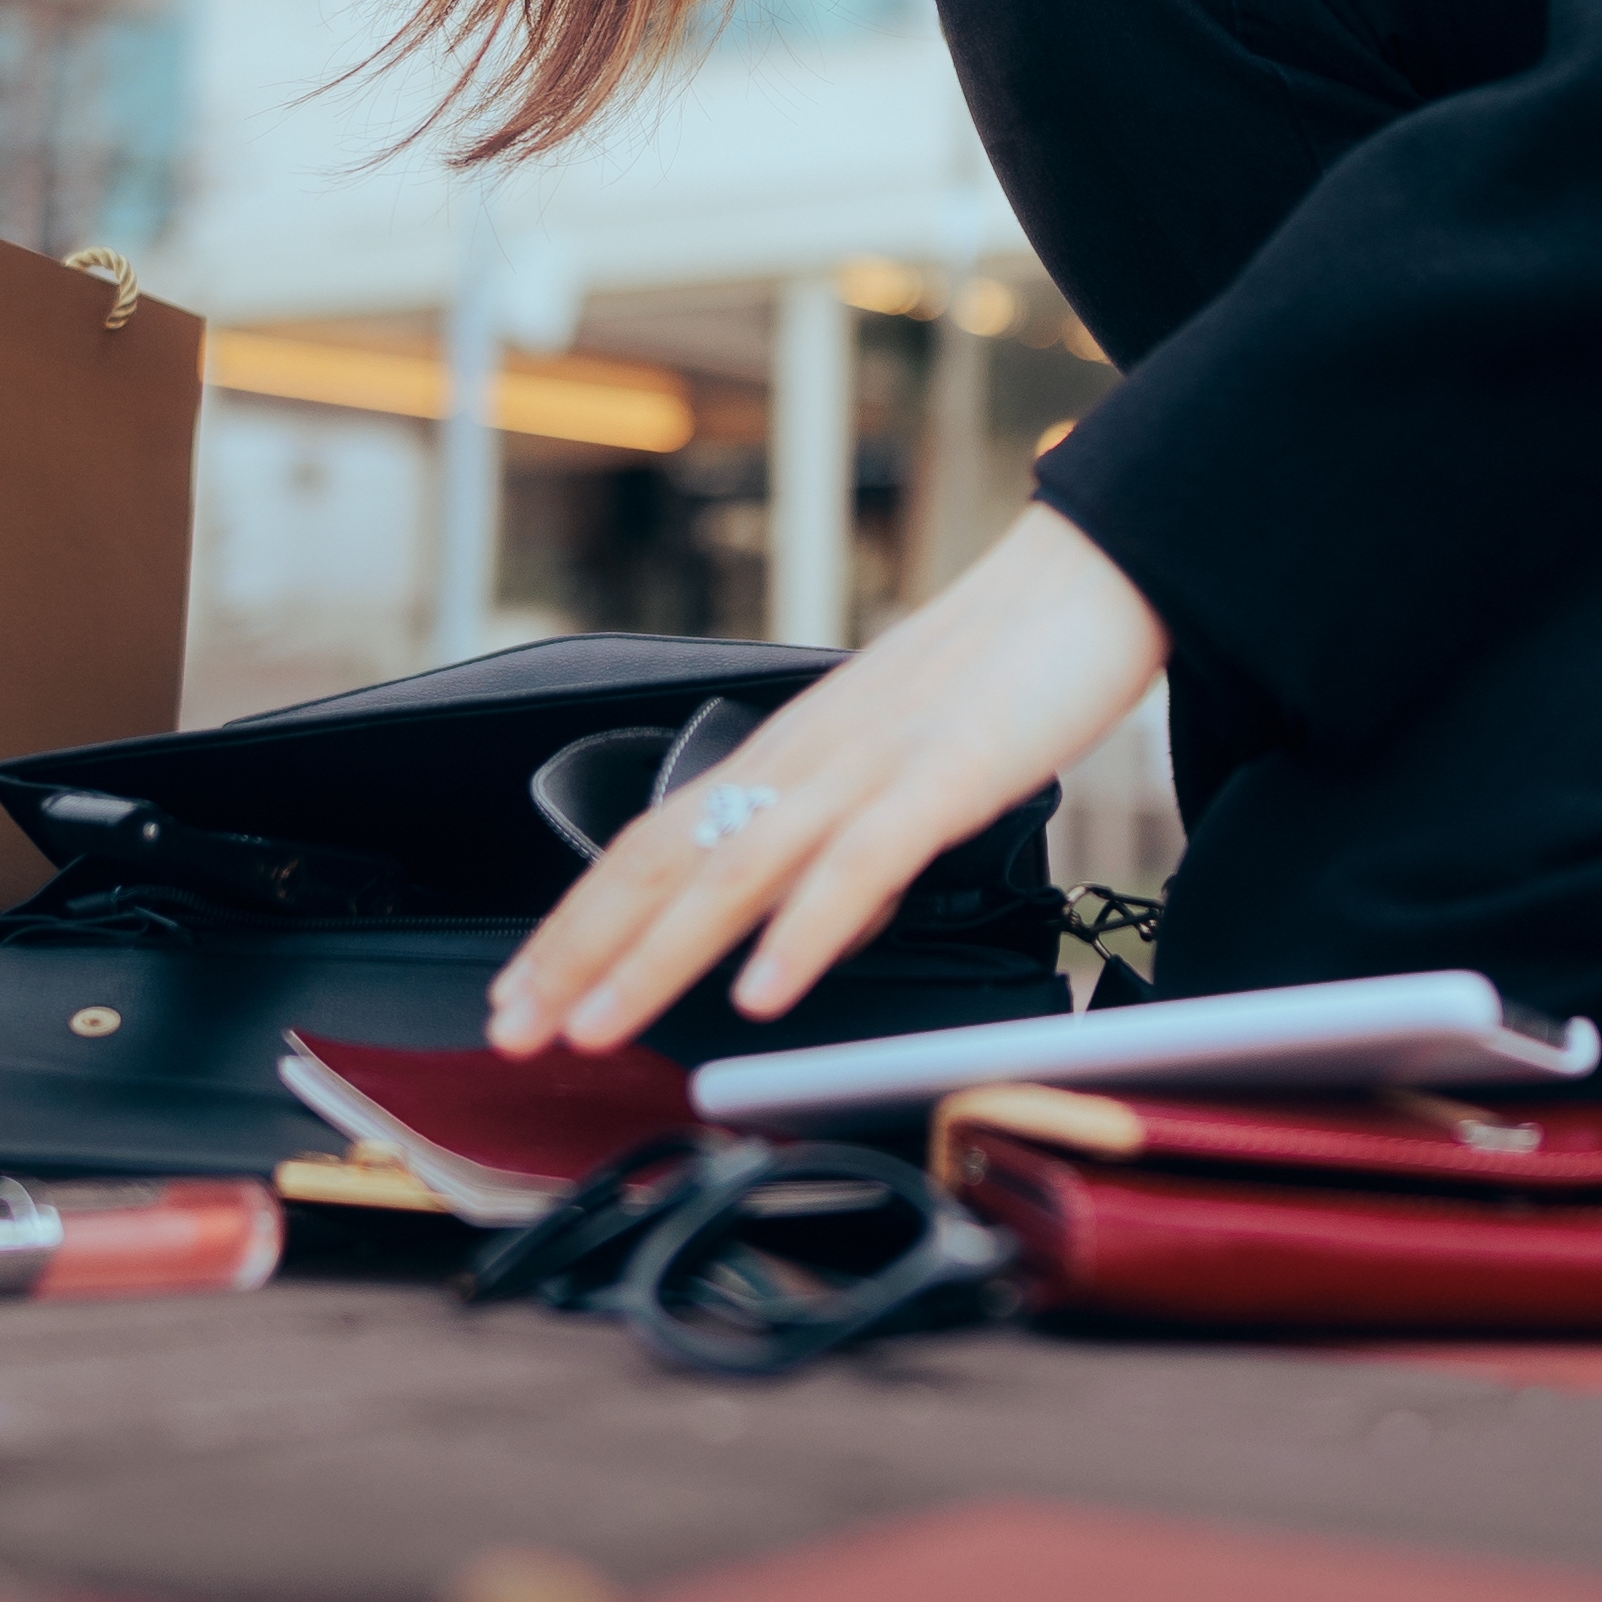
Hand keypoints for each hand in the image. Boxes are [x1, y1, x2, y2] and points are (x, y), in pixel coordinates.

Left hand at [489, 505, 1168, 1052]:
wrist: (1089, 574)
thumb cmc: (999, 672)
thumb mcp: (893, 763)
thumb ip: (839, 840)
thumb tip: (804, 926)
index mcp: (787, 756)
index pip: (653, 845)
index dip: (580, 922)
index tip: (524, 992)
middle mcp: (804, 759)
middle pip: (665, 861)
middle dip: (579, 952)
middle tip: (512, 1027)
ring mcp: (868, 764)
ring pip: (736, 870)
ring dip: (654, 956)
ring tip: (595, 1026)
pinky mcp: (944, 772)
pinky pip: (860, 863)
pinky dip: (803, 931)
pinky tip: (764, 991)